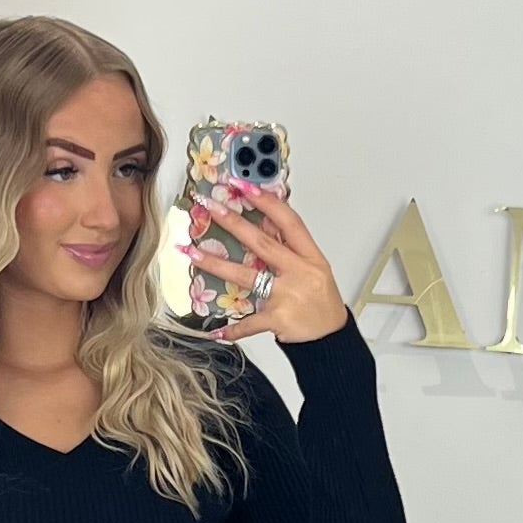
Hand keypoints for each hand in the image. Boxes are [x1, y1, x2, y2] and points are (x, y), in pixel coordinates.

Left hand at [178, 187, 347, 346]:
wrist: (330, 336)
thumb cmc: (321, 300)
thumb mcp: (313, 268)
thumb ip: (288, 247)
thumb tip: (263, 223)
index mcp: (310, 256)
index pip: (288, 221)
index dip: (266, 201)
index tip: (244, 186)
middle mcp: (298, 272)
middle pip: (261, 242)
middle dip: (233, 222)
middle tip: (210, 206)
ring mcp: (286, 296)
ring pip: (246, 276)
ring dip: (216, 264)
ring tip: (192, 253)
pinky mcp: (277, 319)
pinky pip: (249, 323)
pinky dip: (233, 329)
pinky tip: (216, 330)